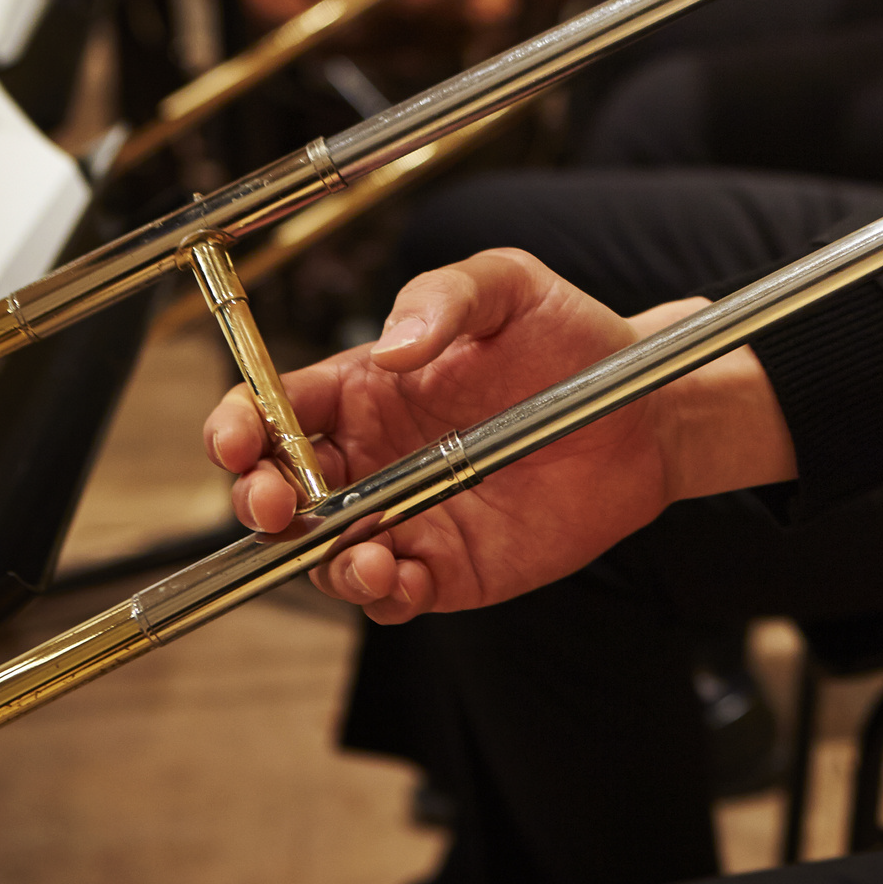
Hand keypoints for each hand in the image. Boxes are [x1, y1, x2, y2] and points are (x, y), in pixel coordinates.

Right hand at [203, 250, 795, 621]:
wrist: (647, 409)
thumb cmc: (572, 338)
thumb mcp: (511, 287)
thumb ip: (446, 297)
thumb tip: (388, 347)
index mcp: (365, 389)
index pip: (271, 412)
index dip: (236, 427)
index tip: (236, 440)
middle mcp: (373, 458)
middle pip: (276, 492)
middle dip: (257, 502)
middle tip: (277, 504)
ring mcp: (406, 517)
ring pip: (324, 555)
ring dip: (320, 562)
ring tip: (363, 553)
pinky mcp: (450, 567)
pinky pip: (392, 595)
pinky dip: (380, 596)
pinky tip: (399, 577)